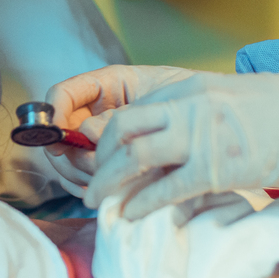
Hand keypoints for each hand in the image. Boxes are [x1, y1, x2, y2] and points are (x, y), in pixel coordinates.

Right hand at [42, 66, 196, 194]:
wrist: (224, 120)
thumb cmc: (196, 100)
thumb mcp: (162, 99)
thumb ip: (124, 113)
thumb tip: (86, 133)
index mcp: (107, 85)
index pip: (63, 93)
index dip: (53, 113)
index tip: (58, 135)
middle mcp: (96, 111)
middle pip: (59, 133)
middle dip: (71, 153)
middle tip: (95, 168)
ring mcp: (99, 139)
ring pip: (67, 159)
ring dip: (82, 173)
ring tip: (109, 183)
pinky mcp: (108, 164)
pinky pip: (81, 178)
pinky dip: (88, 187)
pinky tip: (111, 192)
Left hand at [84, 71, 278, 215]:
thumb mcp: (232, 102)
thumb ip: (199, 116)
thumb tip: (177, 142)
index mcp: (190, 89)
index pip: (131, 111)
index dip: (107, 138)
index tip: (99, 159)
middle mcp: (188, 106)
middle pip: (120, 130)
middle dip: (98, 160)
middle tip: (93, 183)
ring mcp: (201, 135)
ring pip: (132, 157)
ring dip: (109, 183)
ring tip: (98, 203)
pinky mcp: (219, 166)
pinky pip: (166, 187)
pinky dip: (142, 203)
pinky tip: (131, 216)